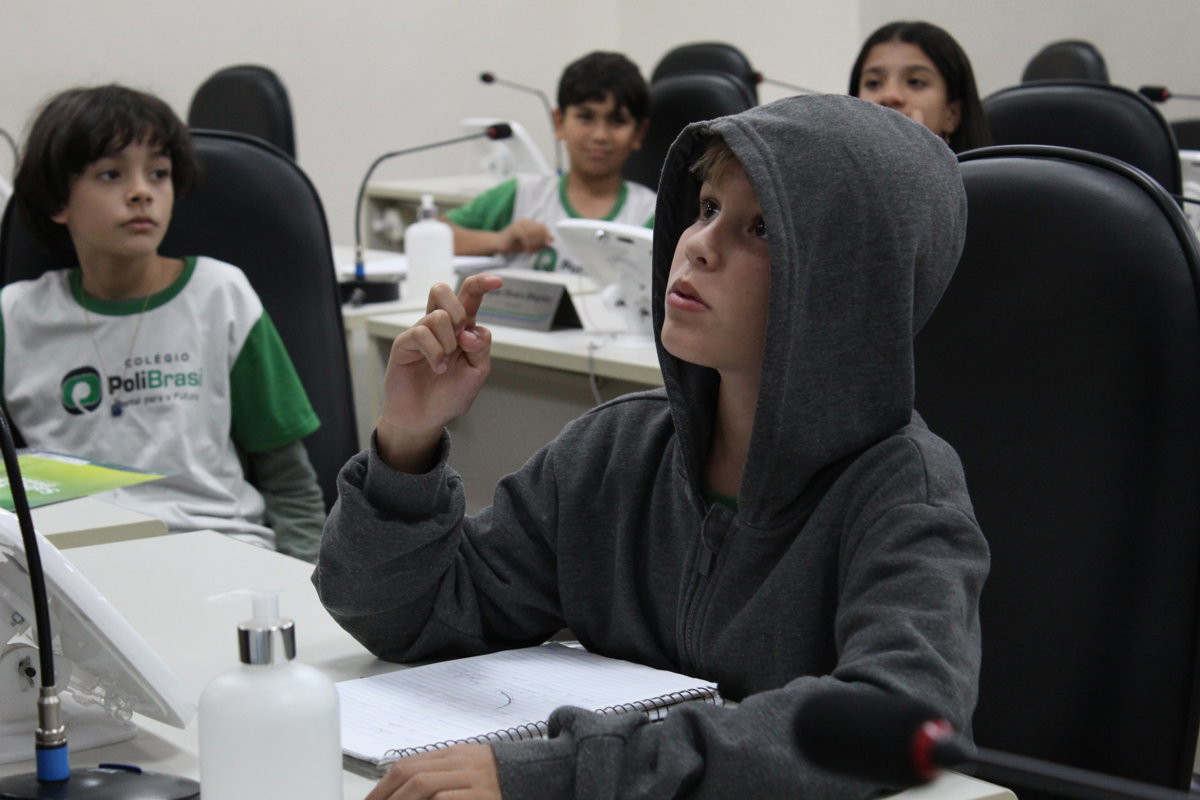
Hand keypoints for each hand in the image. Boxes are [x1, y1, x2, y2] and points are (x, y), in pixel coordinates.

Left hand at [364, 744, 500, 799]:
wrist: (539, 776)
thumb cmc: (496, 778)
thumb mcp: (465, 768)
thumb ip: (437, 773)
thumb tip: (399, 789)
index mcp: (453, 754)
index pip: (406, 766)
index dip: (382, 789)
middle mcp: (461, 764)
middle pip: (412, 776)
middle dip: (387, 798)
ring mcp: (474, 781)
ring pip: (426, 786)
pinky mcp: (485, 798)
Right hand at [375, 273, 503, 472]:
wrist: (424, 417)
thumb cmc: (448, 395)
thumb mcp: (476, 372)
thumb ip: (481, 348)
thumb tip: (469, 331)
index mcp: (461, 329)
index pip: (469, 297)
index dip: (481, 284)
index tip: (499, 281)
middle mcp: (440, 326)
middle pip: (442, 291)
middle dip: (459, 311)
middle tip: (461, 340)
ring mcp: (421, 333)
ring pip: (437, 315)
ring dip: (448, 342)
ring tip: (446, 364)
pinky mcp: (404, 344)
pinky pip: (420, 334)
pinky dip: (435, 353)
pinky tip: (438, 369)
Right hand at [497, 218, 551, 253]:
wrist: (498, 244)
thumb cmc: (514, 244)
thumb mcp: (530, 244)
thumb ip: (540, 241)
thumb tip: (552, 239)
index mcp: (530, 223)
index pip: (543, 227)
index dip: (546, 236)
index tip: (547, 245)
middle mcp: (525, 221)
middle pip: (540, 230)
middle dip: (540, 242)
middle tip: (536, 250)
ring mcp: (519, 224)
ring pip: (533, 233)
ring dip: (534, 244)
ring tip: (531, 251)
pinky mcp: (514, 229)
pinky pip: (526, 237)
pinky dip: (528, 245)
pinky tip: (526, 250)